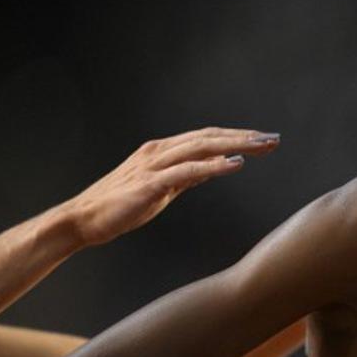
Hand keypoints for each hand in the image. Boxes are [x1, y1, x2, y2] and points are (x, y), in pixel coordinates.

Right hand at [61, 126, 279, 245]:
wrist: (82, 220)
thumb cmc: (121, 206)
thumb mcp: (163, 188)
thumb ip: (188, 177)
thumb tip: (216, 167)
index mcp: (162, 151)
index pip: (206, 138)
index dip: (236, 137)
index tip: (264, 140)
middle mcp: (159, 151)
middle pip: (209, 137)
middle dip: (244, 137)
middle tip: (274, 139)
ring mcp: (154, 165)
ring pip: (202, 146)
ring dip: (236, 144)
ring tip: (263, 146)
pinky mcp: (150, 184)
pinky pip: (188, 171)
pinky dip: (214, 165)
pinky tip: (236, 164)